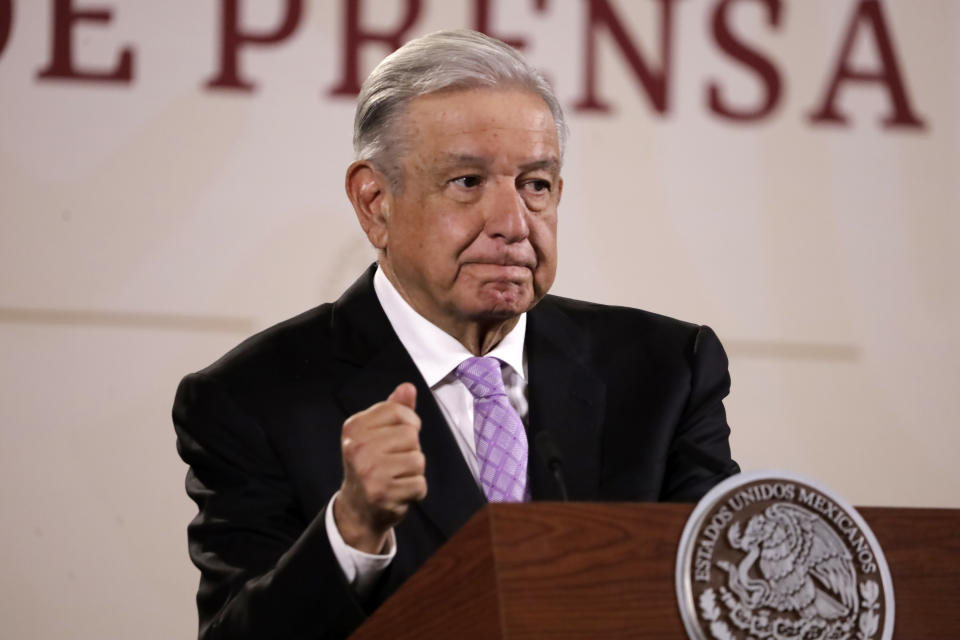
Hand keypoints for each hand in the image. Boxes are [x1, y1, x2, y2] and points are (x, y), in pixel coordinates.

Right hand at [334, 383, 426, 552]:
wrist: (357, 508)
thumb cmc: (371, 464)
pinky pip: (420, 484)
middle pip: (411, 435)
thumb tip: (408, 388)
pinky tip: (398, 491)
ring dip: (414, 471)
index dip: (409, 422)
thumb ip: (394, 409)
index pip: (398, 411)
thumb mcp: (376, 433)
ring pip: (418, 459)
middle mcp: (357, 448)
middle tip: (394, 461)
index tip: (400, 435)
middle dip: (411, 449)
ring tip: (397, 476)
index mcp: (354, 428)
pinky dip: (415, 490)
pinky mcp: (383, 494)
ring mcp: (369, 472)